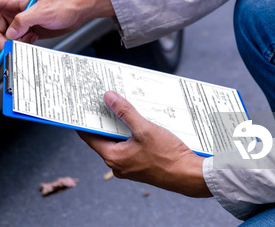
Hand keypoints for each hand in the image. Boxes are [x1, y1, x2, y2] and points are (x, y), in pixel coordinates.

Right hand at [0, 0, 113, 50]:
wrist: (78, 10)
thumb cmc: (63, 5)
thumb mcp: (43, 12)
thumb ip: (23, 23)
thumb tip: (10, 36)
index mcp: (13, 1)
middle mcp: (13, 10)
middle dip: (2, 42)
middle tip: (14, 49)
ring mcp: (20, 21)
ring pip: (5, 38)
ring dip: (14, 45)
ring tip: (30, 43)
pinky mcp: (27, 31)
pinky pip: (16, 43)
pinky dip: (22, 47)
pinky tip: (33, 42)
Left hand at [78, 91, 211, 197]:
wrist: (190, 176)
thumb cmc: (168, 157)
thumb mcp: (144, 129)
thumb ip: (125, 112)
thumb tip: (109, 98)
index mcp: (113, 157)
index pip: (89, 136)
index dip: (85, 120)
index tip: (84, 106)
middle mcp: (118, 164)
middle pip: (104, 137)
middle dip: (105, 119)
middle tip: (104, 101)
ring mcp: (130, 166)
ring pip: (119, 141)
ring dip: (120, 125)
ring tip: (122, 107)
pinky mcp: (141, 165)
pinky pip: (130, 146)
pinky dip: (131, 133)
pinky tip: (139, 121)